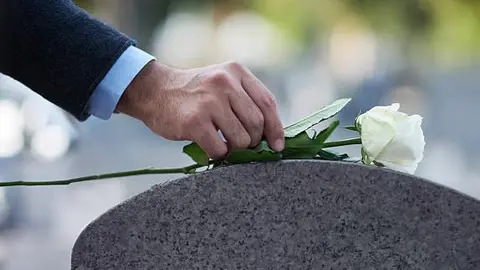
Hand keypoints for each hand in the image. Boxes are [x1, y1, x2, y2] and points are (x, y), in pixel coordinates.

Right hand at [116, 60, 284, 157]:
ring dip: (236, 150)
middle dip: (254, 141)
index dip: (276, 128)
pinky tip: (212, 148)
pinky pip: (220, 149)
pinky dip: (219, 155)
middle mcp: (225, 82)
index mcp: (236, 71)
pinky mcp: (195, 121)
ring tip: (225, 145)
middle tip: (243, 145)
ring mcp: (209, 101)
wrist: (154, 91)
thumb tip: (272, 134)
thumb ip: (245, 100)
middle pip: (256, 123)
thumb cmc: (194, 94)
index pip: (267, 103)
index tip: (277, 145)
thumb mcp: (222, 83)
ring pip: (241, 139)